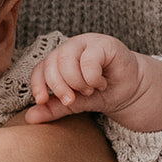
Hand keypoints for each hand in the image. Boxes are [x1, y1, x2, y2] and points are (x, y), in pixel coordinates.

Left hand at [26, 33, 142, 123]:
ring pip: (67, 60)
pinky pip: (88, 60)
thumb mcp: (75, 103)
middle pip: (51, 63)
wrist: (132, 90)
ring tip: (89, 90)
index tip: (42, 100)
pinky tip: (101, 82)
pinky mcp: (104, 44)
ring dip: (77, 82)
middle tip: (72, 99)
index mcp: (59, 59)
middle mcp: (70, 48)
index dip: (38, 84)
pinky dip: (92, 78)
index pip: (40, 68)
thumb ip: (54, 107)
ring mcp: (87, 43)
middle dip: (59, 87)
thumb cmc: (102, 93)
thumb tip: (29, 118)